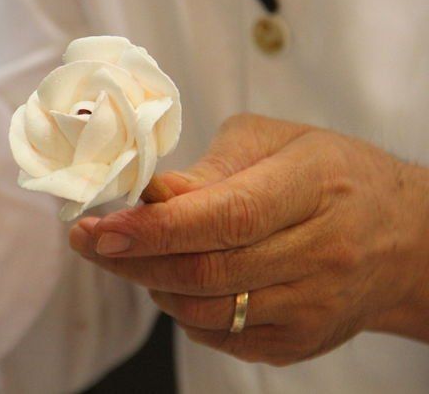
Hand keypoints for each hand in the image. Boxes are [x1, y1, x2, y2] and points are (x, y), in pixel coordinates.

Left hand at [69, 113, 428, 364]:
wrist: (404, 238)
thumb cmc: (331, 174)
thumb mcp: (276, 142)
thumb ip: (213, 166)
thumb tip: (151, 194)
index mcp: (311, 186)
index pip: (226, 217)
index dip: (155, 228)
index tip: (100, 227)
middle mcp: (318, 253)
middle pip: (206, 272)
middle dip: (131, 259)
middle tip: (87, 240)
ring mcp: (311, 306)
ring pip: (206, 310)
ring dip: (152, 284)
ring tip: (133, 255)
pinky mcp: (300, 341)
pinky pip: (222, 335)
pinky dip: (183, 310)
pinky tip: (177, 280)